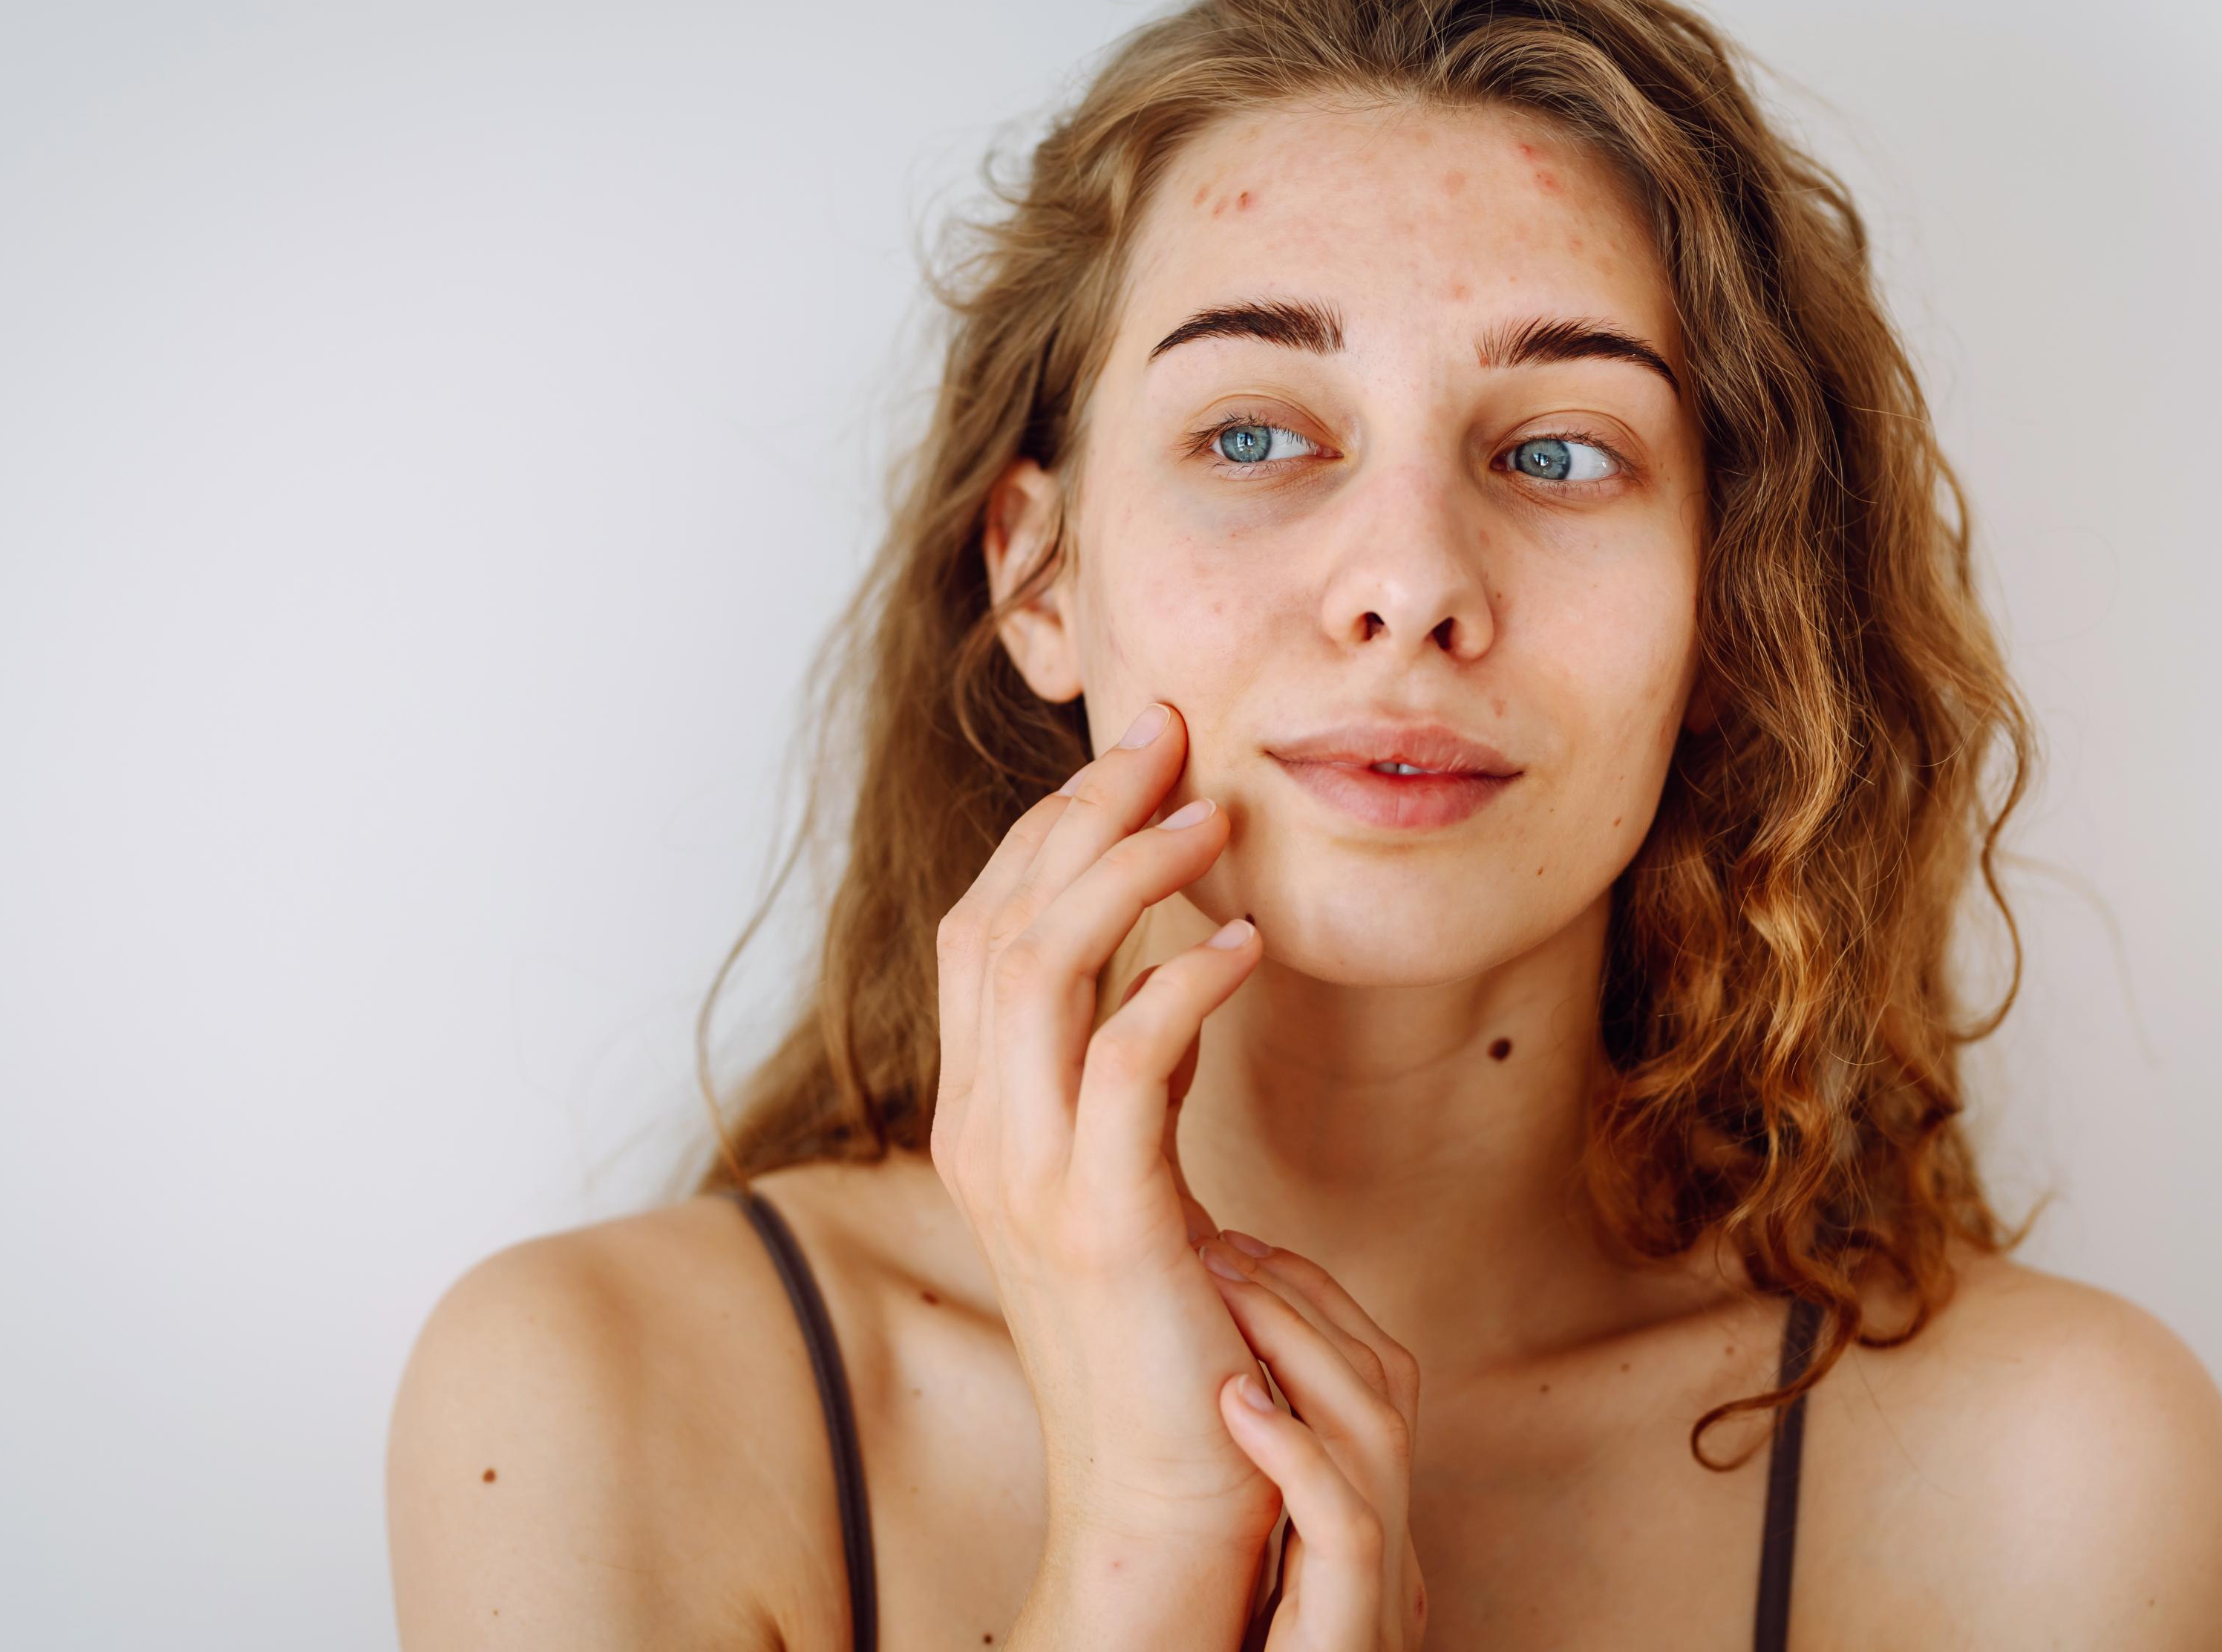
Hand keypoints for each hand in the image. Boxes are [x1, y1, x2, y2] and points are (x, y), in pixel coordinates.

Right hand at [931, 702, 1280, 1634]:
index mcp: (979, 1112)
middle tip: (1169, 734)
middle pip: (999, 922)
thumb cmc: (1164, 1326)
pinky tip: (1242, 947)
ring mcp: (1027, 1176)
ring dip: (1127, 871)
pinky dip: (1181, 987)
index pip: (983, 928)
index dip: (1051, 830)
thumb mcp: (1127, 1178)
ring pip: (1040, 970)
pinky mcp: (1101, 1221)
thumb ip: (1127, 1077)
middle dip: (1083, 812)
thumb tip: (1172, 976)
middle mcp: (980, 1131)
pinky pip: (1128, 1066)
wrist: (1162, 1487)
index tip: (1136, 758)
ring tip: (1211, 813)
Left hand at [1201, 1233, 1428, 1651]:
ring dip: (1298, 1350)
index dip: (1315, 1303)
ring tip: (1221, 1294)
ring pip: (1376, 1437)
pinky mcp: (1352, 1636)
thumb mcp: (1248, 1566)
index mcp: (1361, 1524)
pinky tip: (1233, 1403)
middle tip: (1219, 1245)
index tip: (1240, 1246)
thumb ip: (1249, 1489)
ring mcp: (1378, 1593)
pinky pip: (1345, 1529)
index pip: (1372, 1380)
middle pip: (1386, 1386)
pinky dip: (1293, 1455)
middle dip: (1305, 1301)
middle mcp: (1386, 1548)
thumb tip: (1200, 1385)